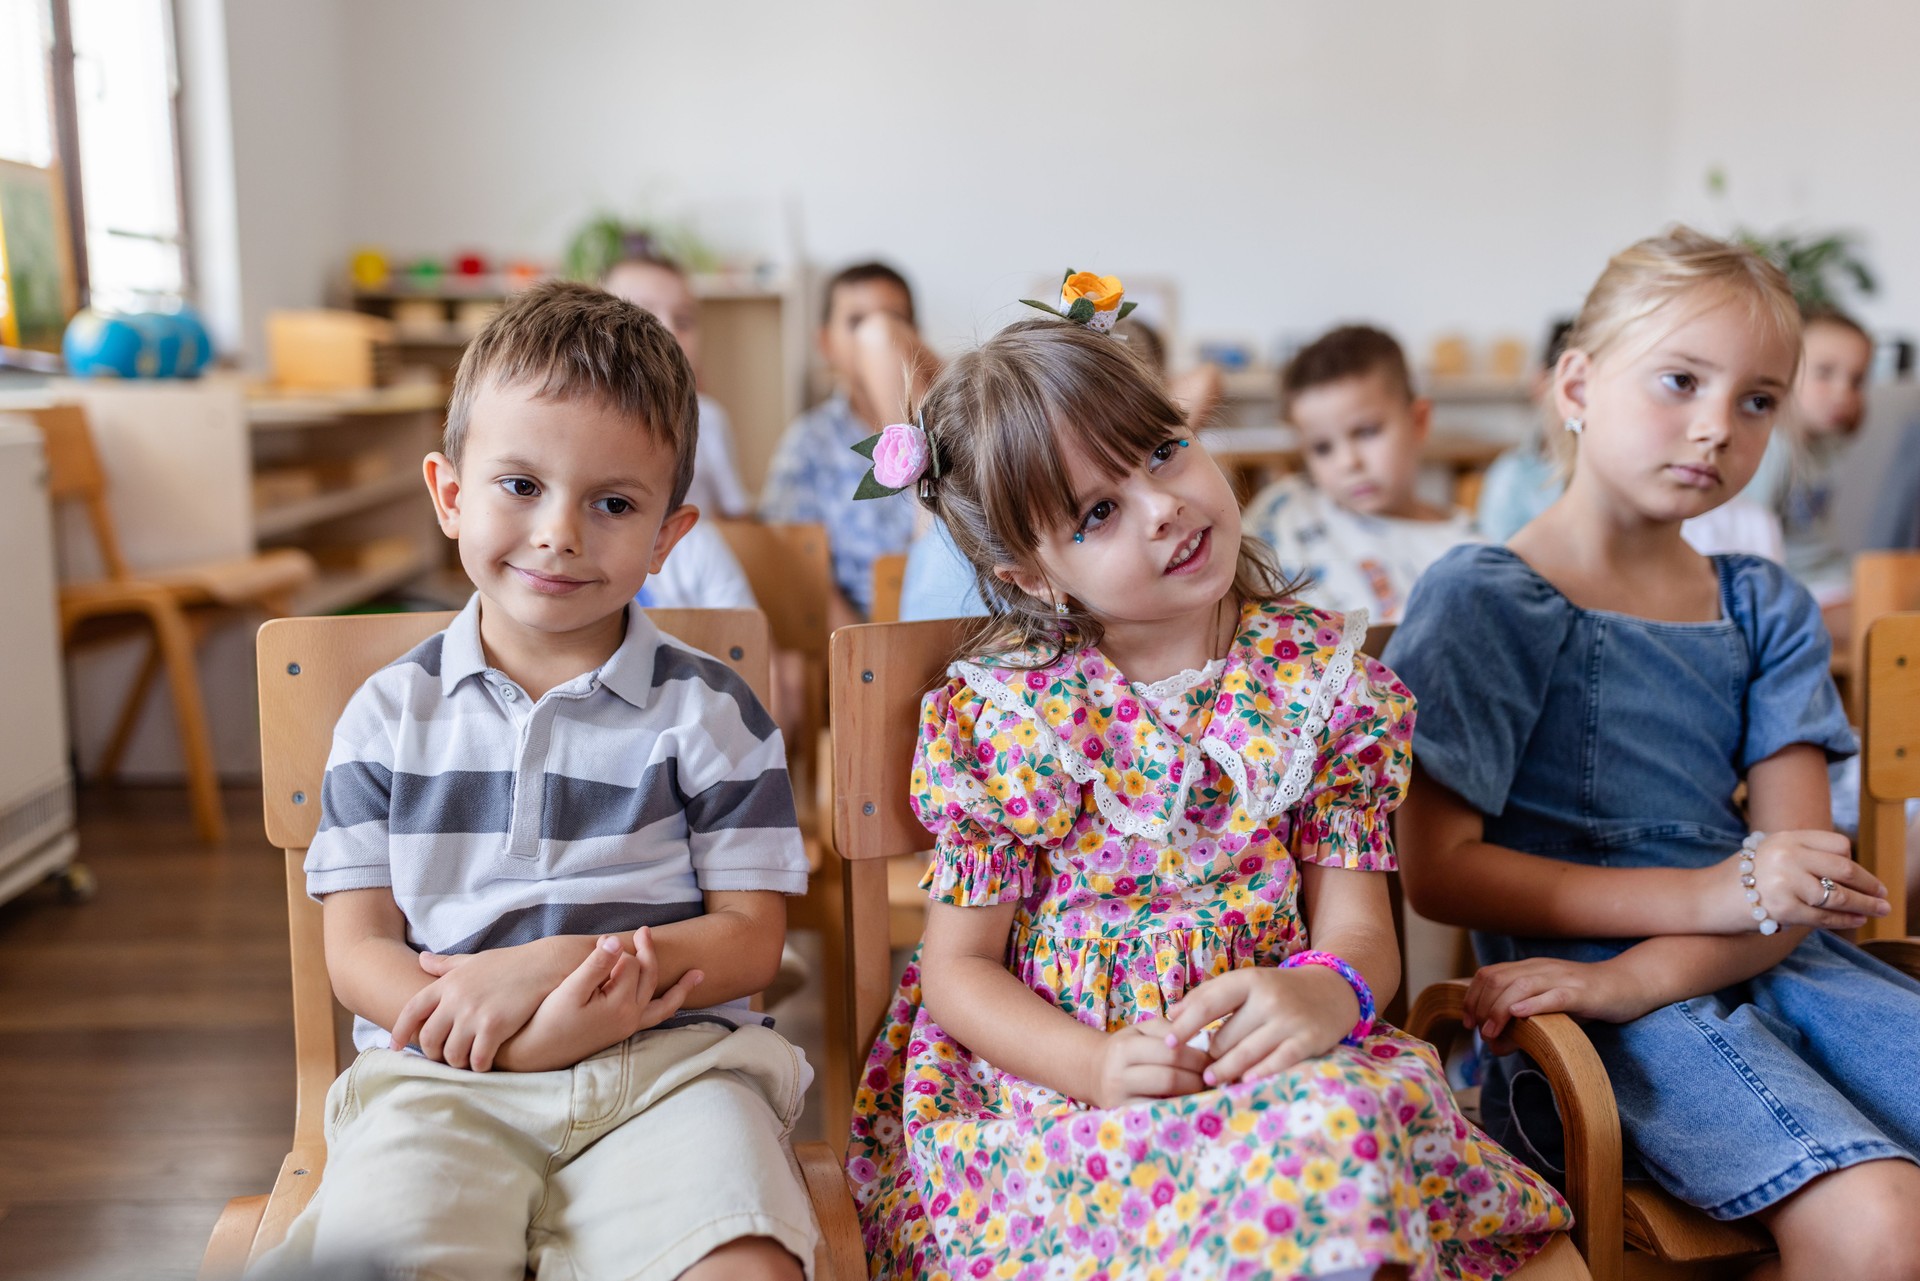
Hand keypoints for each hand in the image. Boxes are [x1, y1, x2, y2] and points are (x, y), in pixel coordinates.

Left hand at [390, 938, 574, 1069]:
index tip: (395, 1047)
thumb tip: (422, 959)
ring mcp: (474, 1014)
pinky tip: (486, 1063)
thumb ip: (445, 965)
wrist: (545, 964)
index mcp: (448, 983)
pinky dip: (479, 1066)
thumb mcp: (473, 960)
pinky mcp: (495, 1026)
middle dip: (434, 1054)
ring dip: (458, 1063)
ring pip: (452, 1054)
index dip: (400, 1031)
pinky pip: (477, 1059)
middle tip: (446, 1057)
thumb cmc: (510, 962)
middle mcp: (456, 999)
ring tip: (467, 1061)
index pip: (412, 1010)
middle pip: (429, 1039)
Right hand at [494, 928, 702, 1073]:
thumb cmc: (547, 1020)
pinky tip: (676, 1001)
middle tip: (643, 930)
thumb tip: (615, 940)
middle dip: (648, 952)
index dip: (614, 950)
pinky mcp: (623, 1032)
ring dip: (679, 986)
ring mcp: (629, 1026)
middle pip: (649, 976)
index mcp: (620, 1004)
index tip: (597, 946)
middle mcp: (631, 1017)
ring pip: (661, 1001)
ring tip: (698, 974)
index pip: (629, 963)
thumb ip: (596, 964)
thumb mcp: (569, 989)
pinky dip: (669, 1005)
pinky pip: (655, 1016)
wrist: (535, 1054)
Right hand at [1086, 1017, 1210, 1109]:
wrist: (1094, 1073)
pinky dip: (1179, 1111)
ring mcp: (1119, 1101)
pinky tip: (1189, 1105)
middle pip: (1170, 1078)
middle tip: (1214, 1079)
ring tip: (1205, 1091)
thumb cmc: (1127, 1050)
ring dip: (1192, 1097)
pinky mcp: (1124, 1119)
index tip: (1214, 1061)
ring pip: (1166, 1100)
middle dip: (1198, 1079)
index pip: (1171, 1051)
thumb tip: (1206, 1039)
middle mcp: (1118, 1075)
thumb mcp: (1142, 1031)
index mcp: (1125, 1047)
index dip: (1198, 1057)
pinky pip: (1159, 1116)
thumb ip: (1170, 1029)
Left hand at [1163, 966, 1359, 1087]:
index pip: (1207, 1004)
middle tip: (1204, 1065)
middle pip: (1224, 1038)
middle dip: (1211, 1054)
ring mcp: (1289, 1020)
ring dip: (1225, 1071)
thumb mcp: (1247, 984)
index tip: (1167, 1044)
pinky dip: (1257, 1075)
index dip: (1184, 1026)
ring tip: (1211, 1079)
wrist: (1334, 991)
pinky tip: (1244, 1082)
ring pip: (1244, 1055)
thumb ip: (1210, 996)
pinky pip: (1275, 1064)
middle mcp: (1268, 998)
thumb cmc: (1279, 991)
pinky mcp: (1308, 1041)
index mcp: (1249, 979)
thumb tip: (1171, 1014)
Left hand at [1463, 957, 1649, 1053]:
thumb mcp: (1549, 1010)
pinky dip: (1533, 1004)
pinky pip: (1554, 995)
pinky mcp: (1582, 993)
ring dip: (1499, 1009)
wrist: (1629, 985)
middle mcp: (1541, 969)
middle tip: (1480, 1031)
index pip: (1489, 974)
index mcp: (1530, 968)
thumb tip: (1494, 1046)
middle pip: (1498, 979)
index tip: (1468, 1022)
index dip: (1472, 997)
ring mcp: (1561, 979)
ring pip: (1520, 985)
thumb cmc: (1587, 1000)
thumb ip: (1522, 1024)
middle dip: (1481, 1006)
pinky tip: (1520, 1014)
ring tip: (1492, 1031)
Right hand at [1699, 831, 1886, 933]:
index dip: (1854, 862)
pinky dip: (1845, 921)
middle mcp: (1786, 855)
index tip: (1862, 876)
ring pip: (1839, 897)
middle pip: (1845, 870)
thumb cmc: (1740, 879)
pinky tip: (1857, 921)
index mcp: (1786, 838)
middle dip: (1871, 886)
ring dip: (1864, 906)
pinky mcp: (1782, 909)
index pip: (1838, 845)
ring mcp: (1784, 882)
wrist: (1704, 899)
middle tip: (1884, 896)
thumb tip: (1847, 872)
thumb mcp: (1769, 853)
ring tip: (1877, 911)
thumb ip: (1803, 856)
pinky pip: (1824, 917)